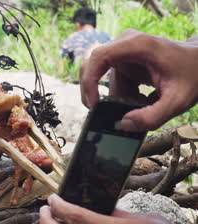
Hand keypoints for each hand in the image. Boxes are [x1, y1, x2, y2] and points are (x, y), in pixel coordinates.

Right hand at [80, 29, 197, 131]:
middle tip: (100, 112)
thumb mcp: (178, 100)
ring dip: (120, 98)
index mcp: (137, 45)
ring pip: (106, 80)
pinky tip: (141, 99)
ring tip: (143, 104)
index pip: (99, 57)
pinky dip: (123, 95)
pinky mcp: (124, 61)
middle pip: (93, 66)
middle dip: (95, 92)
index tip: (93, 103)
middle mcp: (125, 44)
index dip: (90, 80)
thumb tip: (124, 124)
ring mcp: (123, 52)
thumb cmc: (192, 75)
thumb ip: (153, 116)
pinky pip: (113, 82)